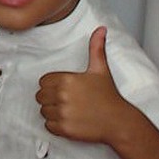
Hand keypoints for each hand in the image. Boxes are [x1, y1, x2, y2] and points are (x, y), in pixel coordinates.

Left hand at [36, 27, 130, 142]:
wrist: (118, 121)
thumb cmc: (109, 96)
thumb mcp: (101, 69)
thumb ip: (96, 48)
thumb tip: (100, 30)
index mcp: (67, 80)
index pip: (43, 81)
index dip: (52, 85)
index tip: (64, 89)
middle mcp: (62, 96)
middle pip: (40, 96)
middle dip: (50, 98)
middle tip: (66, 100)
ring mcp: (62, 113)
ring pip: (43, 111)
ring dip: (52, 111)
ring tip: (68, 110)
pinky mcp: (64, 129)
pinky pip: (48, 126)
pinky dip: (55, 125)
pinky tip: (68, 120)